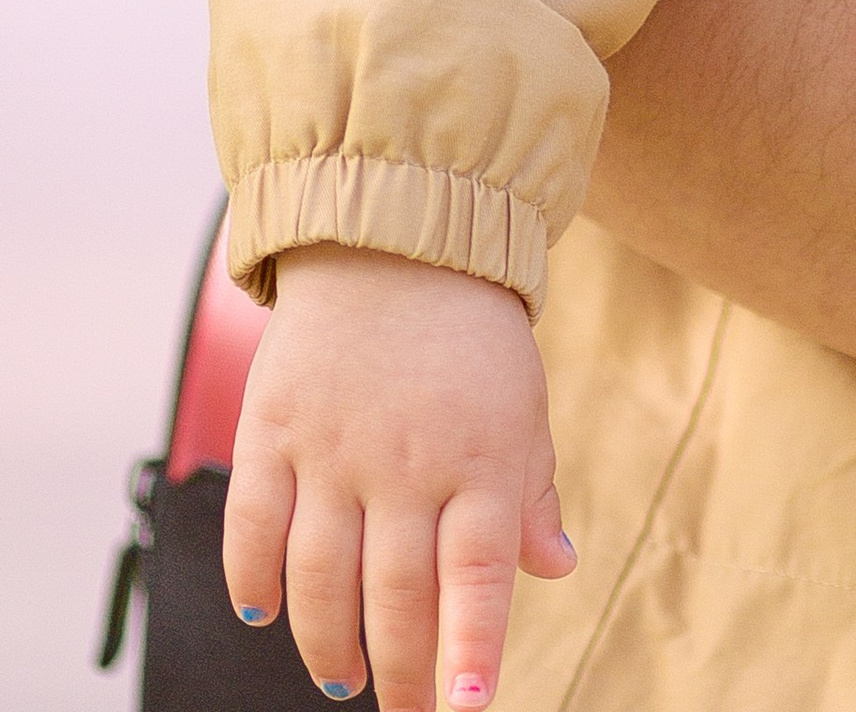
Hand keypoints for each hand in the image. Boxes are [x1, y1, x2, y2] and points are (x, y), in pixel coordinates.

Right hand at [223, 244, 576, 710]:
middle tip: (406, 710)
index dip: (471, 648)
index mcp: (482, 455)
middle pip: (394, 595)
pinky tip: (263, 612)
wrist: (394, 239)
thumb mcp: (522, 404)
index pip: (476, 575)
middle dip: (400, 673)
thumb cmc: (468, 332)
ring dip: (326, 642)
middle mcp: (407, 459)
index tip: (465, 708)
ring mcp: (334, 447)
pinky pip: (252, 526)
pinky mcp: (273, 429)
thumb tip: (555, 568)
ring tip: (341, 675)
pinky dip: (252, 580)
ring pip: (318, 578)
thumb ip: (531, 492)